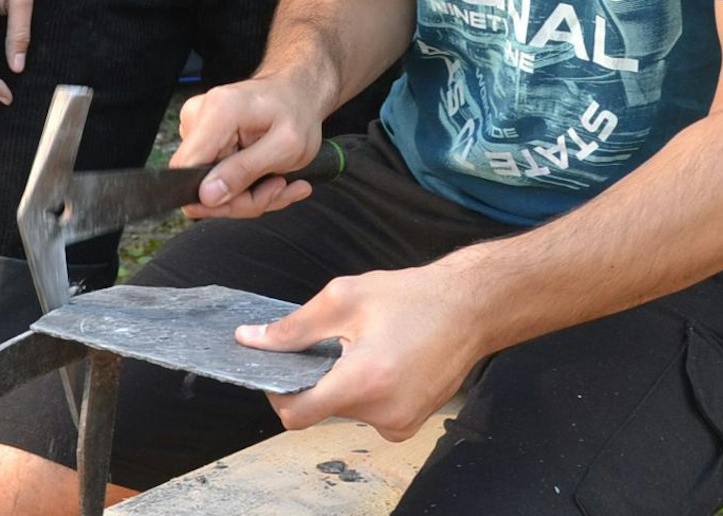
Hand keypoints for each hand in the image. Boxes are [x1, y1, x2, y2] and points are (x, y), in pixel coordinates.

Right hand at [173, 77, 323, 218]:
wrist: (298, 92)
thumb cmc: (297, 111)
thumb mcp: (286, 147)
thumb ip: (244, 171)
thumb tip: (206, 196)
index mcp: (218, 112)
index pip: (186, 170)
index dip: (213, 199)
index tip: (253, 197)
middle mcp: (199, 116)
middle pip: (199, 185)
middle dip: (242, 199)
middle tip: (276, 188)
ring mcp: (198, 127)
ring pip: (209, 187)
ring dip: (248, 194)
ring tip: (279, 181)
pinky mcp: (203, 139)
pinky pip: (215, 179)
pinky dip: (244, 186)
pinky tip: (269, 176)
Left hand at [240, 264, 481, 440]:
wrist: (471, 308)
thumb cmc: (413, 297)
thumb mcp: (345, 297)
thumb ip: (294, 326)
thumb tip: (251, 341)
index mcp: (364, 380)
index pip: (297, 414)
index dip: (277, 392)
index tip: (277, 368)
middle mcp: (383, 412)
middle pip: (321, 408)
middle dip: (317, 377)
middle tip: (335, 341)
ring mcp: (399, 423)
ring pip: (344, 410)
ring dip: (343, 382)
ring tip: (367, 346)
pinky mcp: (409, 425)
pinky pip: (369, 413)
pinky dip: (365, 391)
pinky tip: (384, 360)